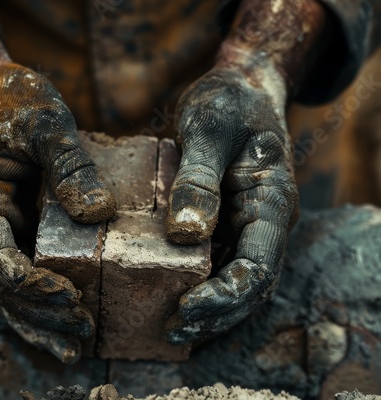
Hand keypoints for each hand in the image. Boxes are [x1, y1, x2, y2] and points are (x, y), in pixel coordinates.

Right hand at [0, 63, 115, 361]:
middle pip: (2, 286)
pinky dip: (38, 300)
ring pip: (8, 290)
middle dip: (41, 312)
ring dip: (39, 318)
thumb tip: (98, 211)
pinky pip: (19, 272)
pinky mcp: (8, 228)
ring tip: (76, 344)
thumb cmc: (9, 100)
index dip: (30, 284)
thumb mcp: (43, 120)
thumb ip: (68, 163)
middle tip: (83, 330)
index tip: (70, 296)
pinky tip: (62, 319)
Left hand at [165, 56, 298, 342]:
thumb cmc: (228, 102)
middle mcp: (266, 222)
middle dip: (216, 314)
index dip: (225, 296)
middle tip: (172, 330)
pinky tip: (173, 296)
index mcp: (273, 203)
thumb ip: (199, 178)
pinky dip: (203, 286)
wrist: (241, 88)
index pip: (258, 267)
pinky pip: (221, 263)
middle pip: (252, 286)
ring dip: (211, 309)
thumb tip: (186, 234)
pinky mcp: (230, 221)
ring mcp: (249, 225)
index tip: (184, 309)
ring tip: (171, 327)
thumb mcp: (209, 129)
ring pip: (238, 281)